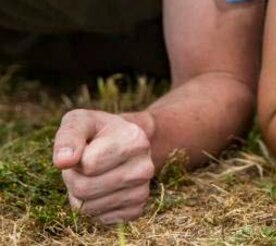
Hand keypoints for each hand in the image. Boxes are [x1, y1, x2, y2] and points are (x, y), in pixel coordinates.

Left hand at [52, 109, 155, 223]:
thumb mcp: (81, 122)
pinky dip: (93, 208)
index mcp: (135, 140)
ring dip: (80, 195)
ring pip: (89, 208)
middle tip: (83, 166)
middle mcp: (145, 167)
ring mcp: (143, 190)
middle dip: (73, 178)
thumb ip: (69, 136)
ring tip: (93, 176)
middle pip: (85, 188)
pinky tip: (102, 190)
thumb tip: (63, 161)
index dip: (77, 158)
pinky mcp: (136, 209)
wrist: (124, 143)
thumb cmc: (98, 131)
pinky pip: (100, 219)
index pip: (89, 164)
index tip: (87, 147)